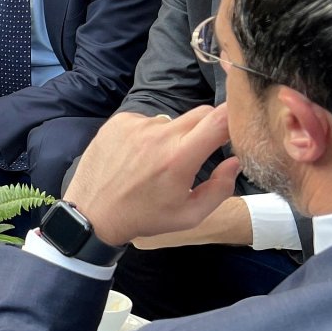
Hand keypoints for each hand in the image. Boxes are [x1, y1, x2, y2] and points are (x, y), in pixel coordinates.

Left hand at [64, 107, 240, 246]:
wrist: (92, 214)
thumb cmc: (143, 217)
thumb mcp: (189, 215)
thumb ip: (220, 188)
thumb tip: (235, 160)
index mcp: (180, 156)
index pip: (220, 118)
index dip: (236, 117)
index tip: (239, 126)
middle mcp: (158, 134)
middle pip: (201, 113)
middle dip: (209, 128)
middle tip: (199, 151)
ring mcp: (135, 124)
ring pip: (172, 120)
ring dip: (174, 135)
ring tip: (158, 162)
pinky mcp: (118, 121)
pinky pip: (146, 121)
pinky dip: (148, 134)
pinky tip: (136, 157)